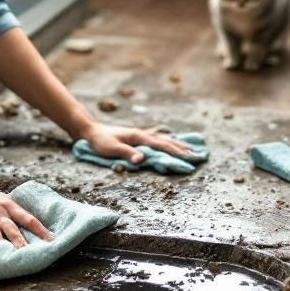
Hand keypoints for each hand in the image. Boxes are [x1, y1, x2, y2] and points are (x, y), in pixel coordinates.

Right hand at [0, 183, 52, 247]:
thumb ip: (16, 214)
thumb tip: (36, 229)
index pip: (28, 218)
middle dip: (20, 240)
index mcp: (10, 206)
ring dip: (0, 241)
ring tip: (6, 252)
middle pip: (12, 227)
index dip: (39, 229)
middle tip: (28, 252)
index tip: (50, 239)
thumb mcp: (3, 202)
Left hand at [80, 122, 194, 163]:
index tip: (189, 158)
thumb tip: (141, 160)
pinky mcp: (137, 136)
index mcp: (139, 137)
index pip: (161, 146)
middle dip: (183, 148)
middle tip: (199, 154)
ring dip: (177, 142)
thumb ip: (126, 153)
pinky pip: (156, 136)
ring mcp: (140, 134)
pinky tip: (169, 134)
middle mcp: (142, 134)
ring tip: (191, 146)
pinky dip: (165, 137)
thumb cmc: (99, 141)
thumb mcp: (111, 149)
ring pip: (164, 138)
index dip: (175, 152)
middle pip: (167, 141)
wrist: (91, 130)